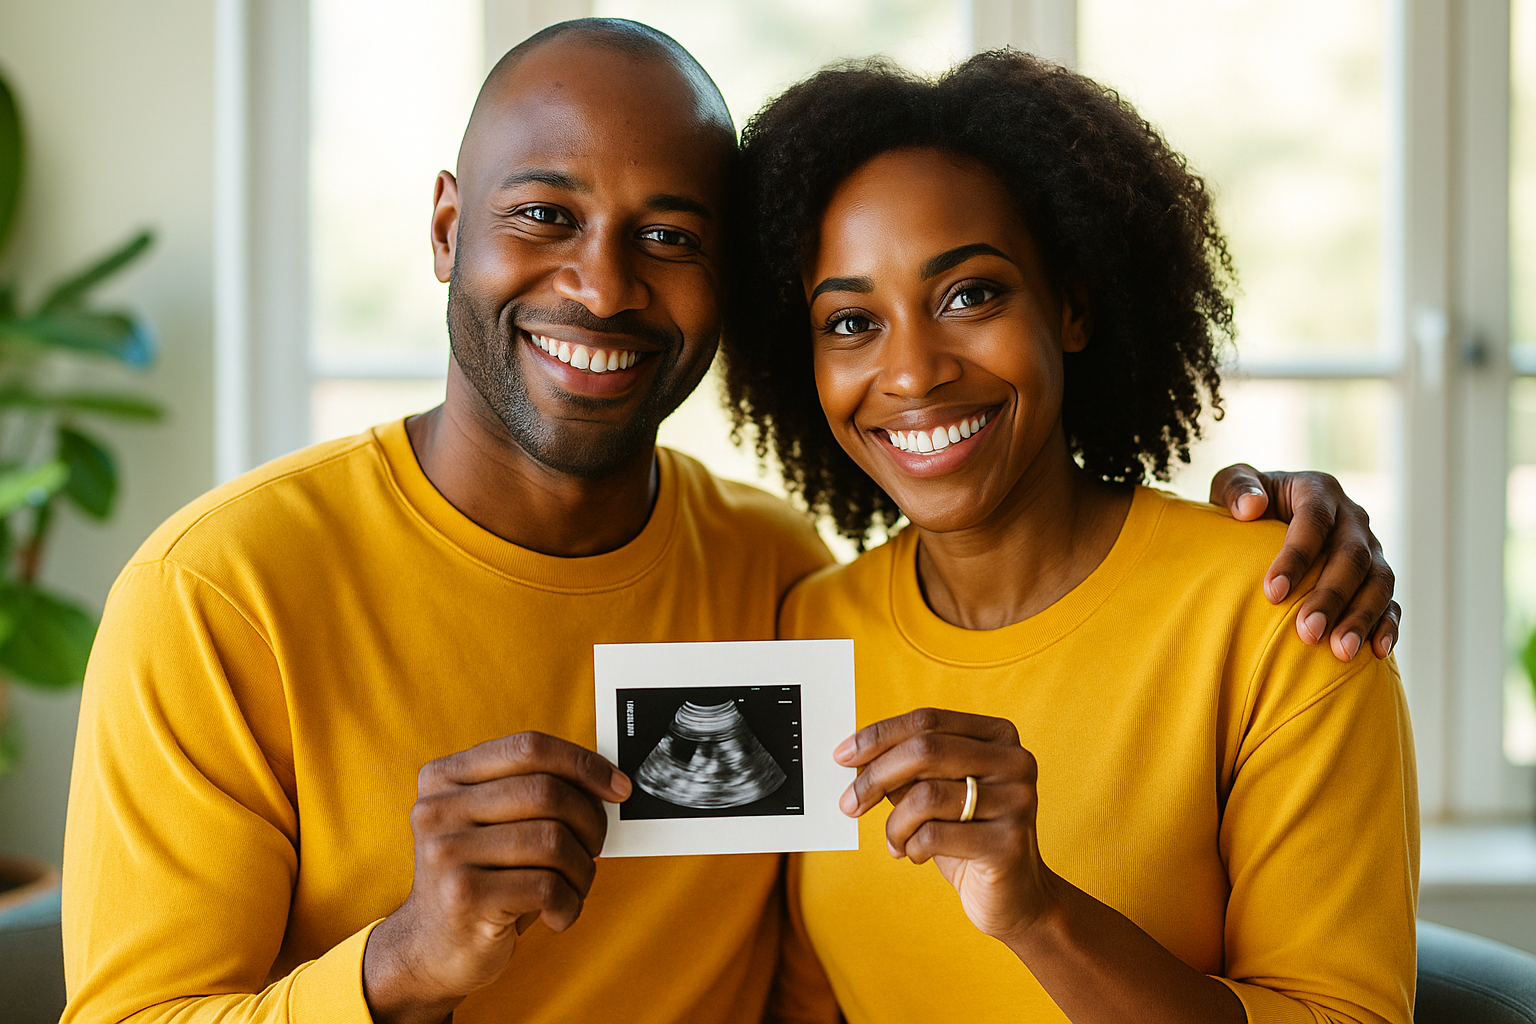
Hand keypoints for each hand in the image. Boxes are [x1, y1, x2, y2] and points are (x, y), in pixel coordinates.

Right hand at [363, 733, 630, 1023]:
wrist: (429, 950)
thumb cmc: (480, 879)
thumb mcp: (493, 825)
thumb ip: (531, 793)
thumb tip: (607, 781)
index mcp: (445, 778)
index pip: (528, 747)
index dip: (583, 763)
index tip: (619, 787)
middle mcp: (438, 810)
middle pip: (546, 791)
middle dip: (590, 821)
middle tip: (596, 846)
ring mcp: (447, 853)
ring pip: (552, 840)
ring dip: (582, 869)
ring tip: (574, 886)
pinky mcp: (464, 897)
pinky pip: (546, 887)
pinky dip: (568, 903)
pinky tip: (557, 914)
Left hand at [834, 708, 1055, 947]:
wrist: (1015, 896)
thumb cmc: (967, 836)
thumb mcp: (936, 794)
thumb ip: (907, 770)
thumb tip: (855, 758)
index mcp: (999, 736)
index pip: (927, 720)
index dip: (879, 736)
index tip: (842, 757)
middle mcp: (1015, 762)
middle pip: (926, 750)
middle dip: (876, 777)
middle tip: (849, 804)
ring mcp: (1018, 801)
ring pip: (926, 796)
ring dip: (895, 824)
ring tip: (895, 841)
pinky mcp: (1008, 844)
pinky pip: (935, 836)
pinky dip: (911, 847)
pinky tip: (915, 856)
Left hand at [1210, 464, 1399, 661]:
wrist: (1268, 516)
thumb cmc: (1246, 503)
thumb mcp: (1231, 482)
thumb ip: (1236, 487)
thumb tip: (1251, 507)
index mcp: (1318, 491)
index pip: (1314, 521)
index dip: (1296, 557)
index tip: (1272, 593)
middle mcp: (1352, 517)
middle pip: (1352, 556)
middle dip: (1331, 597)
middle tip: (1307, 633)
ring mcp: (1370, 548)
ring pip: (1378, 581)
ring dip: (1361, 617)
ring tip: (1340, 651)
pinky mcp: (1376, 576)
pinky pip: (1391, 601)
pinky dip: (1387, 625)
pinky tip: (1375, 652)